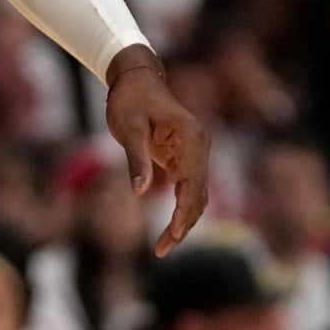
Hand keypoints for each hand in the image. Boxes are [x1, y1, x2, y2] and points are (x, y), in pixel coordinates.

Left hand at [105, 45, 209, 255]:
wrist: (135, 79)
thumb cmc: (130, 100)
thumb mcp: (128, 128)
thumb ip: (137, 159)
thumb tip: (141, 192)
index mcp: (191, 137)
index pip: (193, 183)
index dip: (183, 212)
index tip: (171, 234)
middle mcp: (200, 146)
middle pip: (198, 194)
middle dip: (183, 224)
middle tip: (162, 250)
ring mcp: (195, 152)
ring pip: (196, 195)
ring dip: (184, 221)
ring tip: (164, 246)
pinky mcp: (186, 156)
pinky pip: (188, 188)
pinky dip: (181, 209)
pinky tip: (169, 229)